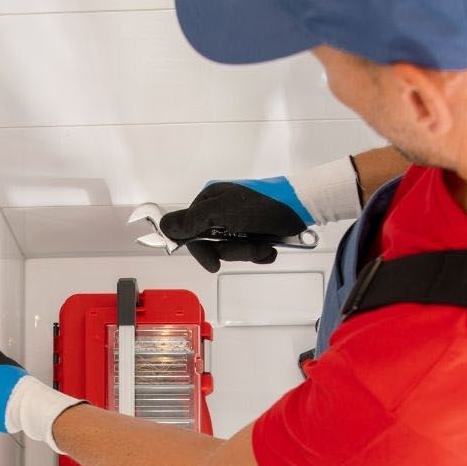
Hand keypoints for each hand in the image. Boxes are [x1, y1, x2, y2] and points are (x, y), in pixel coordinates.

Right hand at [159, 178, 312, 272]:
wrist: (303, 206)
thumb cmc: (261, 206)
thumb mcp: (222, 212)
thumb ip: (192, 221)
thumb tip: (163, 226)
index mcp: (209, 201)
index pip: (190, 231)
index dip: (200, 251)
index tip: (214, 264)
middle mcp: (221, 210)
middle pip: (213, 244)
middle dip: (234, 251)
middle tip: (251, 247)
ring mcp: (240, 221)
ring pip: (233, 249)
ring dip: (250, 252)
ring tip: (265, 245)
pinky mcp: (257, 230)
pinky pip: (251, 250)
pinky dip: (261, 253)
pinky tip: (271, 249)